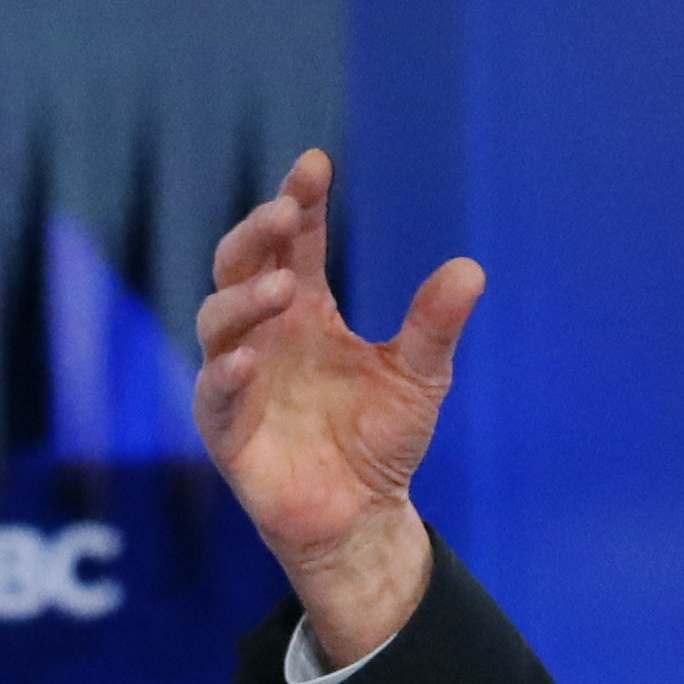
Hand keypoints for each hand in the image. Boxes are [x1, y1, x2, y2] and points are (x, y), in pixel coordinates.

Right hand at [195, 147, 482, 665]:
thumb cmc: (381, 440)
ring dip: (246, 298)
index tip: (316, 165)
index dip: (301, 202)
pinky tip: (247, 359)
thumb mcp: (419, 377)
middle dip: (259, 234)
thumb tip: (470, 268)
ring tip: (284, 286)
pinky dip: (225, 373)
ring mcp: (239, 377)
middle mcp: (266, 333)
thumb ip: (434, 325)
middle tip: (287, 212)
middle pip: (242, 265)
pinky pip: (214, 395)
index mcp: (308, 311)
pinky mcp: (226, 430)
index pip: (296, 243)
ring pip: (218, 320)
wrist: (362, 518)